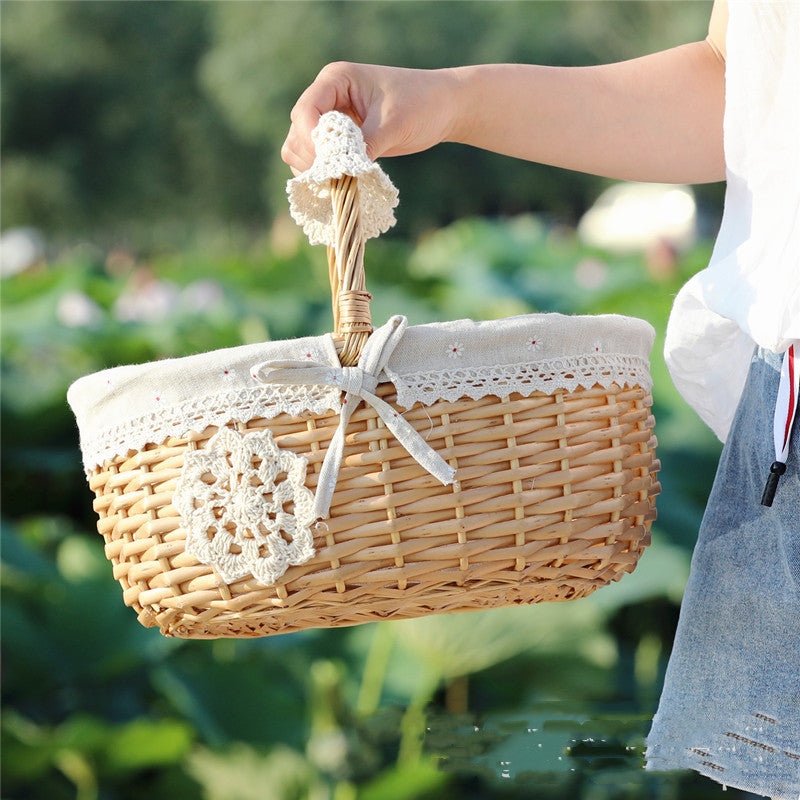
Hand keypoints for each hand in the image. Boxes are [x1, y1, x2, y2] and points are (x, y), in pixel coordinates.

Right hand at [281, 62, 459, 174]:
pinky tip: (341, 184)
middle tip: (338, 178)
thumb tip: (342, 173)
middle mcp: (326, 97)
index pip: (306, 111)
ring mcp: (330, 119)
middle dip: (313, 158)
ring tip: (340, 183)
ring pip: (301, 149)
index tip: (330, 163)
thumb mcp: (394, 124)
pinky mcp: (338, 140)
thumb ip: (367, 145)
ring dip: (314, 169)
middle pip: (298, 133)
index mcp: (336, 80)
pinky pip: (317, 160)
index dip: (311, 139)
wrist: (442, 108)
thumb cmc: (422, 104)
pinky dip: (323, 174)